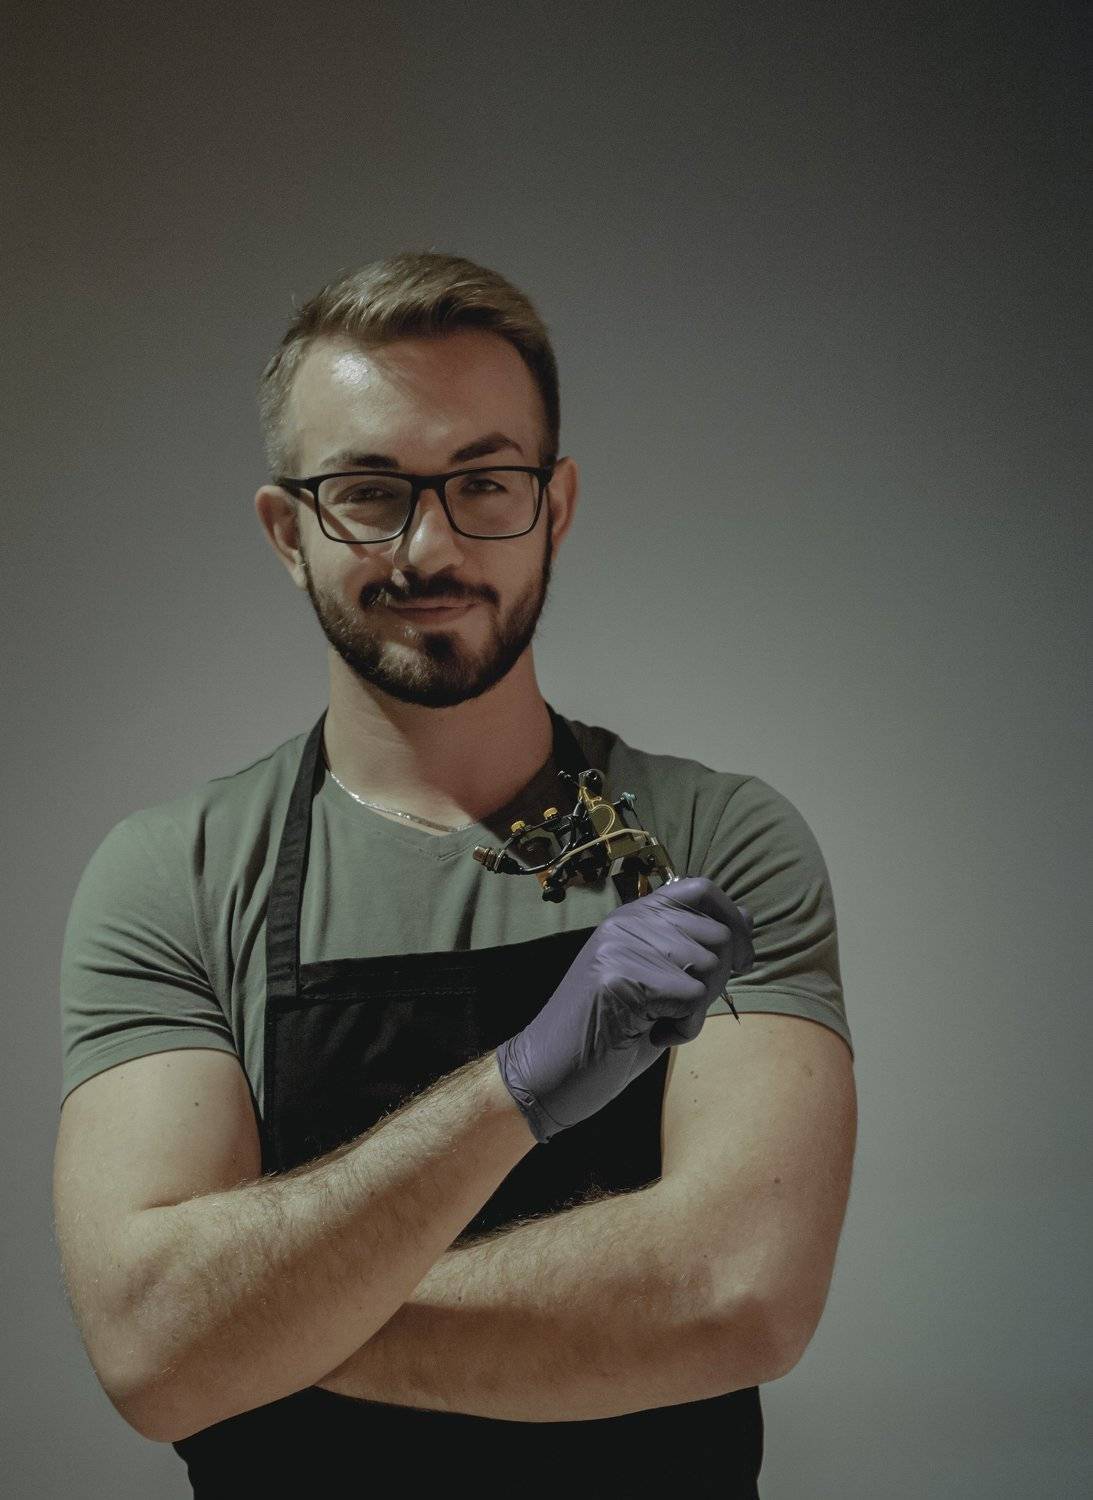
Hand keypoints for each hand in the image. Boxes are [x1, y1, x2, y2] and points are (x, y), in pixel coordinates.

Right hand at [496, 876, 753, 1142]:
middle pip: (718, 935)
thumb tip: (747, 918)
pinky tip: (650, 1034)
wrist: (547, 1073)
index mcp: (634, 916)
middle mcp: (627, 922)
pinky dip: (683, 1028)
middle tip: (678, 1010)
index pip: (702, 888)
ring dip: (697, 1008)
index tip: (741, 961)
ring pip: (709, 966)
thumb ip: (694, 948)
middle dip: (717, 982)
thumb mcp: (658, 982)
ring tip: (656, 1021)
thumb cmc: (608, 1035)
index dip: (735, 921)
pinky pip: (691, 999)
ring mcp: (620, 946)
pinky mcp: (619, 979)